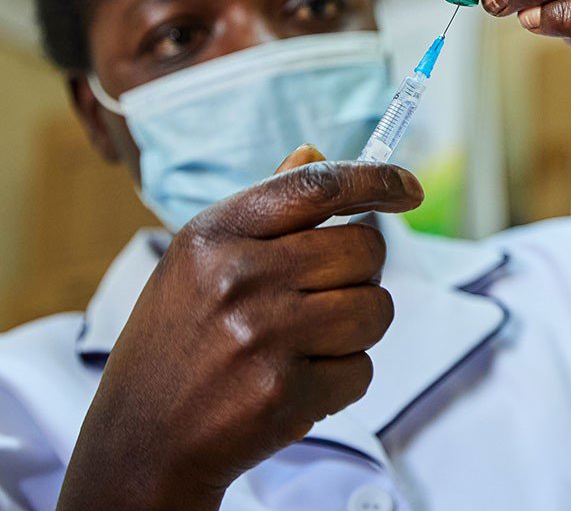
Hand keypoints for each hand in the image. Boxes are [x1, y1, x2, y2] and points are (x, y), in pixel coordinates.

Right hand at [58, 145, 423, 510]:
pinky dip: (343, 379)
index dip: (377, 179)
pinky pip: (363, 370)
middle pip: (365, 249)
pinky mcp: (284, 394)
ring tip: (309, 343)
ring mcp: (262, 337)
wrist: (141, 439)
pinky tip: (296, 383)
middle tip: (327, 296)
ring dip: (358, 329)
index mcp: (216, 233)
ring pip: (376, 309)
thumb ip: (265, 208)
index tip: (409, 186)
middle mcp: (238, 277)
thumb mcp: (199, 260)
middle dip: (363, 274)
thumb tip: (315, 151)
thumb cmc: (180, 339)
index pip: (319, 185)